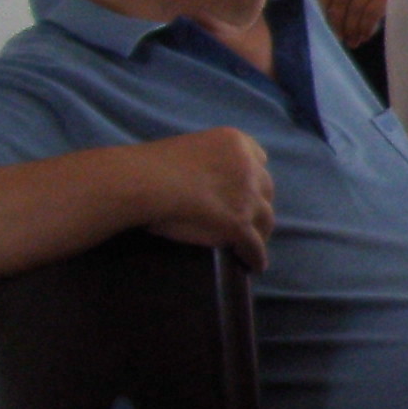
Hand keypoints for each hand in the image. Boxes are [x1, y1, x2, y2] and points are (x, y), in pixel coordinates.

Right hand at [134, 127, 275, 267]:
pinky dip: (255, 257)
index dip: (253, 176)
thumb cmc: (149, 166)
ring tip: (253, 246)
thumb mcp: (188, 148)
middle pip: (265, 189)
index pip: (259, 158)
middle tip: (249, 218)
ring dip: (260, 232)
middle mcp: (248, 166)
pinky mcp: (239, 224)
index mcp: (234, 142)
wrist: (141, 182)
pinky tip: (253, 266)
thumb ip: (205, 160)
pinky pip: (255, 246)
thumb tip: (198, 179)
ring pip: (265, 218)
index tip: (248, 188)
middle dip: (258, 203)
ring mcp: (246, 196)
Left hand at [314, 0, 390, 49]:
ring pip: (357, 6)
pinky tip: (364, 36)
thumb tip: (324, 19)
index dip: (324, 8)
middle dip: (338, 22)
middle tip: (341, 38)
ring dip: (352, 28)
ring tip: (353, 41)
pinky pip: (372, 12)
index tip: (327, 26)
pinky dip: (365, 27)